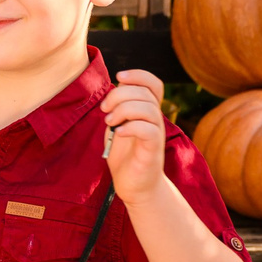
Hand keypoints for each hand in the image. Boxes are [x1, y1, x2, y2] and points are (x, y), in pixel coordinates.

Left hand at [100, 69, 168, 202]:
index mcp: (147, 111)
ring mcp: (156, 134)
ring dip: (124, 109)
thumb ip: (118, 107)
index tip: (118, 77)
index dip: (138, 75)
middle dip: (120, 94)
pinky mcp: (153, 150)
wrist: (134, 186)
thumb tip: (114, 88)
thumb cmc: (125, 156)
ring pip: (148, 108)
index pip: (153, 84)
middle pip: (145, 92)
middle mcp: (155, 120)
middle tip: (104, 109)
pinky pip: (149, 130)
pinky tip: (118, 133)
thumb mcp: (118, 125)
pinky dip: (130, 127)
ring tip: (109, 122)